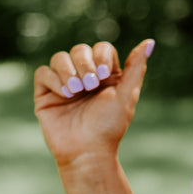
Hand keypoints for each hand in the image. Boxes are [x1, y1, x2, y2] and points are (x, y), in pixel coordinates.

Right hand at [33, 39, 152, 168]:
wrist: (87, 151)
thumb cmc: (109, 127)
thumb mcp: (127, 95)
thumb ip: (136, 67)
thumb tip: (149, 41)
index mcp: (106, 76)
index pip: (102, 49)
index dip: (102, 56)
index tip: (104, 75)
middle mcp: (85, 76)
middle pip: (80, 50)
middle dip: (85, 63)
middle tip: (90, 85)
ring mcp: (64, 84)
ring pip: (60, 58)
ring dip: (68, 70)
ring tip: (76, 90)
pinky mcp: (46, 93)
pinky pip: (43, 73)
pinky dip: (53, 79)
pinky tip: (64, 94)